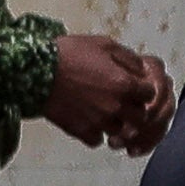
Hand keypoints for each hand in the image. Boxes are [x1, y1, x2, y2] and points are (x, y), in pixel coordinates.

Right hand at [44, 32, 173, 153]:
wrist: (34, 69)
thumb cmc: (68, 53)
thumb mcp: (103, 45)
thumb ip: (127, 58)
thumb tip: (142, 69)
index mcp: (125, 84)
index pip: (150, 94)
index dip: (143, 90)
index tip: (135, 88)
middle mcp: (116, 106)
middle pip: (140, 117)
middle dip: (135, 110)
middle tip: (124, 104)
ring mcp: (99, 121)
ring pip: (120, 132)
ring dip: (116, 124)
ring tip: (104, 114)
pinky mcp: (81, 131)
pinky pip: (97, 140)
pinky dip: (95, 134)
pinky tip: (88, 122)